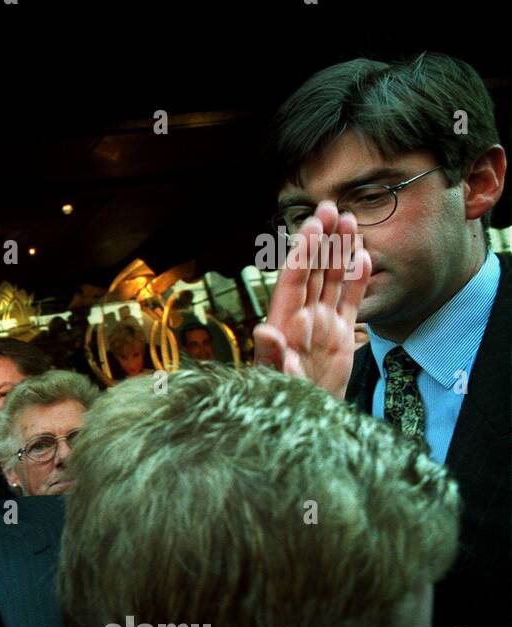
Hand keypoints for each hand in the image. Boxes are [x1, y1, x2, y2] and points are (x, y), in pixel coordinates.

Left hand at [252, 201, 370, 398]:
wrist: (305, 419)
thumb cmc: (282, 400)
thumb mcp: (276, 379)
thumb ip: (270, 355)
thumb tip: (263, 331)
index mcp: (284, 322)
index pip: (294, 280)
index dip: (302, 253)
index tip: (310, 226)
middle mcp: (302, 317)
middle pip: (313, 270)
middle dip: (320, 240)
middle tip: (329, 208)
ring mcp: (322, 324)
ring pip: (331, 279)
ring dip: (338, 251)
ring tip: (348, 221)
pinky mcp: (340, 335)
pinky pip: (349, 301)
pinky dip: (356, 280)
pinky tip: (362, 256)